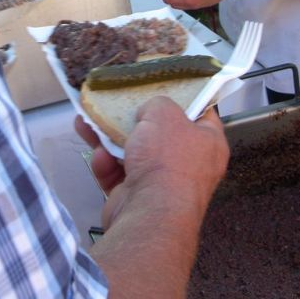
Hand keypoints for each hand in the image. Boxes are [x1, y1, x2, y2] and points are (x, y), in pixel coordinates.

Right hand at [76, 98, 228, 229]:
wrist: (149, 213)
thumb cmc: (167, 159)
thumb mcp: (164, 112)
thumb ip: (157, 103)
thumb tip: (149, 112)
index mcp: (208, 144)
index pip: (201, 114)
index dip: (184, 98)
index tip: (165, 87)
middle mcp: (189, 165)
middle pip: (161, 134)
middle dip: (135, 120)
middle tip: (120, 105)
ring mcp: (162, 184)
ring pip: (133, 153)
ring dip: (110, 138)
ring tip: (90, 120)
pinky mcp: (136, 199)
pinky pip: (119, 174)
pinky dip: (106, 164)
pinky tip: (96, 153)